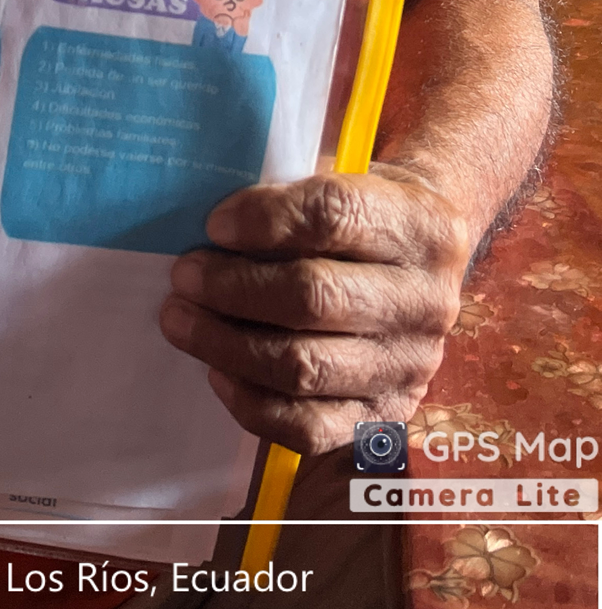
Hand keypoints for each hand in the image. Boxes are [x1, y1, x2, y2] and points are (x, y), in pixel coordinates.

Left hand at [159, 165, 469, 454]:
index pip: (335, 216)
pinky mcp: (384, 417)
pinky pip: (306, 427)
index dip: (263, 220)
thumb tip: (210, 229)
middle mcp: (426, 301)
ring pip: (303, 366)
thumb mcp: (347, 181)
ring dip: (225, 344)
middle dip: (233, 287)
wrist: (429, 263)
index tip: (214, 224)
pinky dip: (250, 402)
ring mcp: (410, 367)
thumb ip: (290, 194)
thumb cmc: (366, 217)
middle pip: (314, 298)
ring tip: (180, 320)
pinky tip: (218, 371)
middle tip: (183, 275)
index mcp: (422, 227)